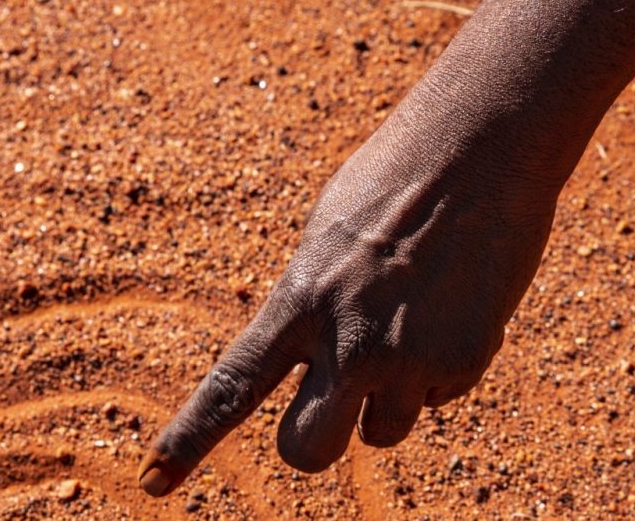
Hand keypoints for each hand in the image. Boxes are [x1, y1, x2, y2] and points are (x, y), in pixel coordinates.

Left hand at [134, 0, 634, 496]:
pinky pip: (440, 398)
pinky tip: (452, 305)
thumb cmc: (397, 180)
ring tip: (411, 322)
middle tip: (336, 403)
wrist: (484, 150)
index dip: (189, 440)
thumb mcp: (330, 239)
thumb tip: (317, 364)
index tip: (151, 483)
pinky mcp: (464, 362)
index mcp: (299, 301)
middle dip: (319, 438)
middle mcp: (348, 342)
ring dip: (390, 398)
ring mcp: (408, 359)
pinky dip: (442, 367)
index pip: (232, 386)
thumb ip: (312, 306)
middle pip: (307, 450)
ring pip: (382, 433)